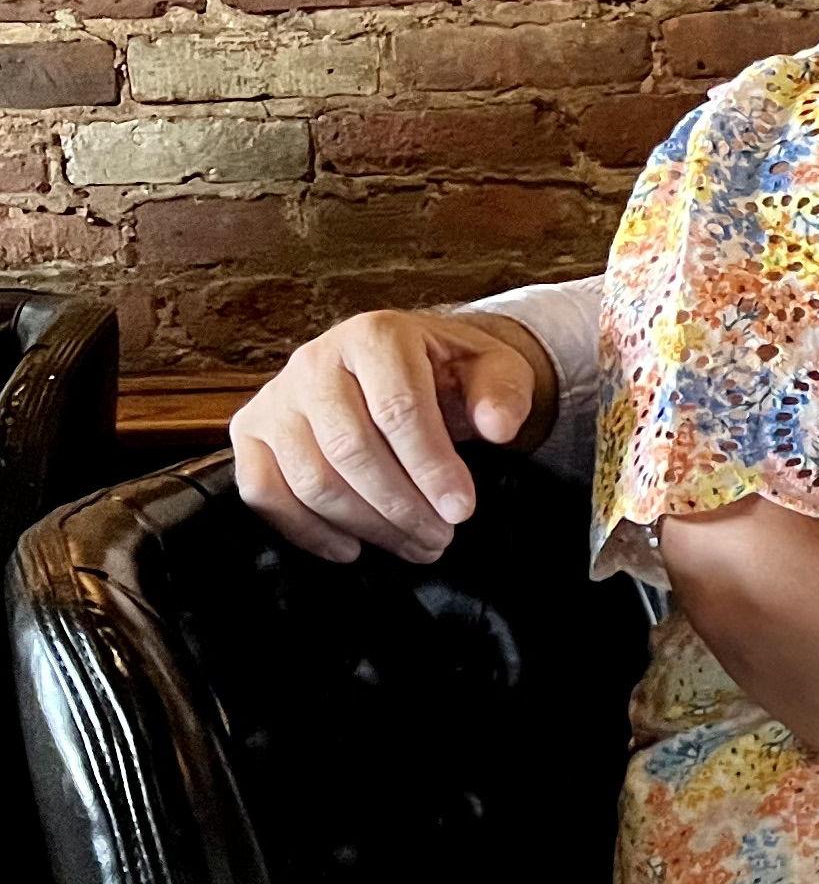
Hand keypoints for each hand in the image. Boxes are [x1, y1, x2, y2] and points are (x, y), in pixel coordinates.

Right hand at [229, 308, 559, 565]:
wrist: (399, 365)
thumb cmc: (447, 372)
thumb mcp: (492, 369)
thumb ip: (503, 392)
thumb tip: (498, 427)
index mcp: (375, 335)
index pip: (398, 409)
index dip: (431, 466)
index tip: (462, 509)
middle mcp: (314, 361)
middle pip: (351, 450)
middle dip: (401, 505)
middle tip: (441, 537)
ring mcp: (275, 398)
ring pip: (310, 478)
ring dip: (365, 525)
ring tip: (413, 544)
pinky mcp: (250, 433)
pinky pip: (264, 492)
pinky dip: (306, 530)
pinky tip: (353, 548)